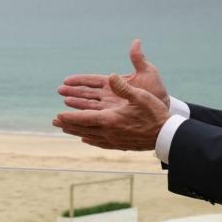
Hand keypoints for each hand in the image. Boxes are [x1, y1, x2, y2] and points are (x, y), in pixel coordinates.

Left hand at [53, 72, 169, 150]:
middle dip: (67, 124)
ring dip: (76, 132)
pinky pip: (100, 143)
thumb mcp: (140, 96)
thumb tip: (111, 76)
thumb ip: (123, 87)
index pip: (84, 118)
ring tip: (66, 130)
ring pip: (89, 136)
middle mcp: (108, 132)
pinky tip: (86, 139)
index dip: (69, 116)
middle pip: (83, 128)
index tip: (57, 116)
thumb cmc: (154, 114)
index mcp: (110, 119)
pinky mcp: (120, 145)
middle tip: (54, 123)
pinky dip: (90, 139)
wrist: (166, 135)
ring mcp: (114, 140)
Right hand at [58, 39, 168, 110]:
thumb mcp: (148, 73)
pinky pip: (96, 118)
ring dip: (76, 104)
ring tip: (64, 103)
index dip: (79, 80)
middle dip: (73, 92)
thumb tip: (136, 42)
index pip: (93, 81)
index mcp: (115, 83)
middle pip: (87, 93)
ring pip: (89, 106)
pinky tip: (77, 121)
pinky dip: (86, 118)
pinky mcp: (114, 118)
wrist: (164, 112)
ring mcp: (111, 107)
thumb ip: (138, 59)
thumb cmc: (157, 92)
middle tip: (59, 91)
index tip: (66, 80)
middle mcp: (110, 95)